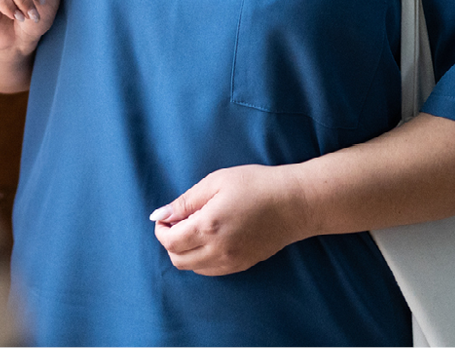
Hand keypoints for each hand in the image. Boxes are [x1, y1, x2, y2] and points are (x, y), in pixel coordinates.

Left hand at [150, 165, 309, 275]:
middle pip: (178, 260)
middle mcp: (218, 250)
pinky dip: (202, 259)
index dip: (161, 230)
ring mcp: (231, 262)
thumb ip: (185, 201)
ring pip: (194, 268)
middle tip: (178, 223)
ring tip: (195, 229)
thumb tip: (159, 215)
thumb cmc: (256, 185)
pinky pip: (211, 270)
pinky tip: (210, 239)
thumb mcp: (216, 182)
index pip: (170, 242)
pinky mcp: (242, 266)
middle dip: (170, 242)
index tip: (167, 217)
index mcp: (208, 227)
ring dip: (185, 252)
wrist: (295, 203)